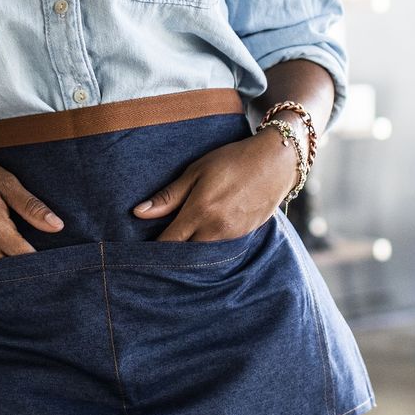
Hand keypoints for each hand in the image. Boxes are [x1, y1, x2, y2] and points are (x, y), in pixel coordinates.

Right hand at [0, 143, 63, 260]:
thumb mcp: (4, 182)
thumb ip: (30, 206)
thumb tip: (57, 226)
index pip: (26, 257)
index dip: (43, 259)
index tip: (56, 256)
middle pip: (12, 267)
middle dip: (26, 263)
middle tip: (42, 253)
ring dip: (10, 261)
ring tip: (22, 247)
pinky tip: (1, 245)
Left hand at [131, 132, 298, 241]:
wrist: (275, 163)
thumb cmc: (232, 161)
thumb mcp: (197, 171)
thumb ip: (169, 195)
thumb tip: (139, 213)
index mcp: (200, 211)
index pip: (169, 242)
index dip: (153, 250)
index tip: (140, 251)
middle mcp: (216, 229)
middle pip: (184, 253)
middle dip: (170, 253)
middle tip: (157, 246)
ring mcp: (232, 236)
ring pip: (202, 253)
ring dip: (189, 249)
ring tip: (179, 238)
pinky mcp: (244, 237)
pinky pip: (218, 249)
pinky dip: (207, 245)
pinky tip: (202, 234)